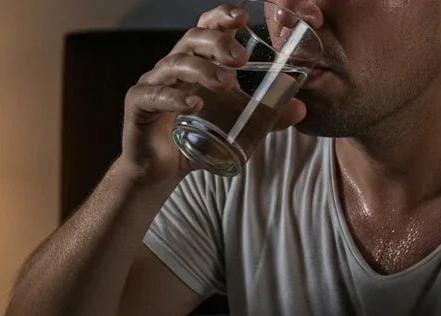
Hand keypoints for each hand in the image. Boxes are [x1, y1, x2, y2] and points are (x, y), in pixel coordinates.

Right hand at [119, 4, 307, 183]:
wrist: (160, 172)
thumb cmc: (194, 139)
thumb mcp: (235, 126)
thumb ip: (266, 117)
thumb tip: (301, 108)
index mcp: (194, 63)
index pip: (205, 28)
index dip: (221, 18)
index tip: (242, 18)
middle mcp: (171, 67)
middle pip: (190, 40)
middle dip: (216, 43)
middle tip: (240, 59)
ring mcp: (152, 84)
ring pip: (173, 64)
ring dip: (201, 69)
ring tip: (225, 83)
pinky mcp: (138, 106)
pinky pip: (154, 95)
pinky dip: (174, 97)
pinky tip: (193, 103)